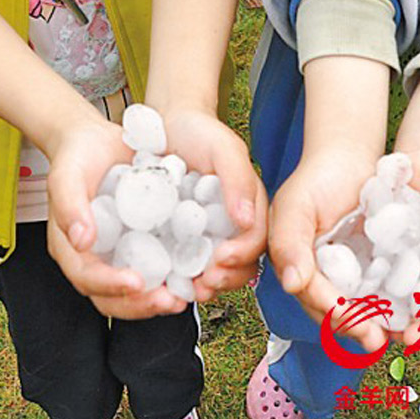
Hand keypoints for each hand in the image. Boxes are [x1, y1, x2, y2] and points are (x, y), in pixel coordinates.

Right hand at [45, 116, 187, 318]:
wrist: (97, 142)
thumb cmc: (77, 158)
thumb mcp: (68, 175)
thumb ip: (70, 206)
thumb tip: (83, 241)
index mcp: (72, 247)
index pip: (87, 278)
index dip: (110, 285)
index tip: (136, 282)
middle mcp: (95, 258)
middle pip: (112, 297)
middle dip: (140, 304)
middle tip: (169, 300)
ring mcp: (119, 254)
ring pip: (135, 291)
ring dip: (159, 299)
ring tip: (184, 295)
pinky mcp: (142, 245)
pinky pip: (155, 268)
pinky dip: (172, 277)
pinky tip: (193, 273)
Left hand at [160, 107, 267, 300]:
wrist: (162, 128)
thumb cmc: (198, 133)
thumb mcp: (224, 148)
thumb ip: (239, 179)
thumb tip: (246, 219)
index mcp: (249, 207)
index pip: (256, 240)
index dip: (243, 255)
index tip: (222, 259)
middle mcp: (232, 225)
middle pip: (241, 264)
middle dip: (225, 278)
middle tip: (204, 282)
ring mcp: (206, 234)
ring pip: (216, 271)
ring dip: (205, 285)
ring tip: (188, 290)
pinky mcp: (180, 239)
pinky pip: (185, 265)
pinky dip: (180, 279)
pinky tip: (168, 283)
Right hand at [268, 145, 389, 352]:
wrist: (349, 155)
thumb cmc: (316, 177)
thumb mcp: (295, 206)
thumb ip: (288, 243)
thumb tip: (292, 284)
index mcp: (296, 266)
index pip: (312, 296)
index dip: (330, 311)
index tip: (351, 322)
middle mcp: (320, 275)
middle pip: (336, 310)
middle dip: (356, 327)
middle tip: (377, 341)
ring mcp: (347, 272)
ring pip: (361, 306)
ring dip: (378, 324)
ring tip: (398, 336)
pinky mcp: (373, 265)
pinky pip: (382, 289)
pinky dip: (395, 303)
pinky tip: (412, 311)